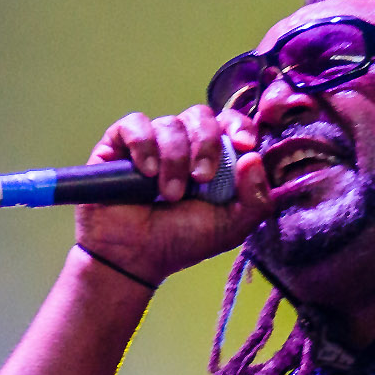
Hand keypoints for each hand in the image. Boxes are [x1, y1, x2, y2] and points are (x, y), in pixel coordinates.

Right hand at [74, 105, 274, 284]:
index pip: (230, 122)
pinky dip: (143, 145)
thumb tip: (254, 157)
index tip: (244, 146)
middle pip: (201, 116)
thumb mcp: (232, 227)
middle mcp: (183, 144)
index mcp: (214, 157)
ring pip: (169, 124)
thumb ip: (257, 199)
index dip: (240, 126)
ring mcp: (151, 142)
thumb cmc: (182, 241)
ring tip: (170, 195)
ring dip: (174, 161)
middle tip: (202, 179)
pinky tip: (146, 173)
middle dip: (206, 145)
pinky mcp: (118, 144)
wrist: (135, 258)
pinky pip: (133, 125)